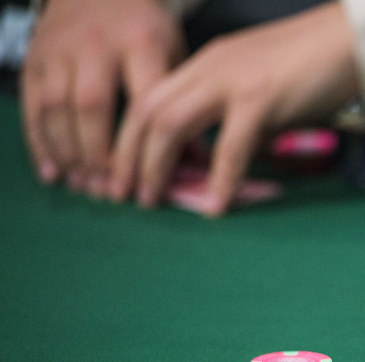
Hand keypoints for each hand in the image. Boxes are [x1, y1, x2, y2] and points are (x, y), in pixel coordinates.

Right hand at [19, 0, 184, 193]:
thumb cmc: (146, 32)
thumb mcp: (176, 56)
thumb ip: (185, 107)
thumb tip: (200, 168)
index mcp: (143, 43)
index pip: (146, 102)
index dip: (147, 149)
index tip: (151, 186)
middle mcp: (97, 44)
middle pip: (96, 106)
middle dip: (102, 156)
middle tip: (113, 194)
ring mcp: (61, 50)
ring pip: (60, 107)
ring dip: (72, 155)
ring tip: (86, 189)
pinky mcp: (35, 58)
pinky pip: (33, 105)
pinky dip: (40, 143)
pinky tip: (54, 173)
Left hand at [109, 2, 359, 214]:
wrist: (351, 40)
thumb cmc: (314, 66)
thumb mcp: (258, 86)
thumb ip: (236, 117)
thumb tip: (225, 161)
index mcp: (205, 63)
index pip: (148, 98)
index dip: (128, 138)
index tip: (126, 172)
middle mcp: (208, 67)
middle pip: (146, 110)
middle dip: (127, 156)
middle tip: (123, 194)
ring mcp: (232, 81)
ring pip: (169, 123)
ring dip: (155, 166)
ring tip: (152, 199)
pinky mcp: (260, 98)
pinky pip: (230, 146)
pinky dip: (219, 179)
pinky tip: (216, 205)